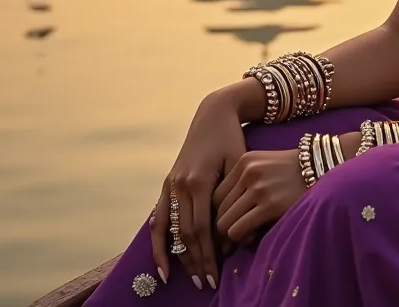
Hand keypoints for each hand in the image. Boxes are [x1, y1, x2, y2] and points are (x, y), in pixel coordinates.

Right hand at [149, 91, 246, 290]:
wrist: (214, 114)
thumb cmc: (232, 138)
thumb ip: (234, 196)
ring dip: (178, 257)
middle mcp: (180, 185)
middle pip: (186, 234)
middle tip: (207, 284)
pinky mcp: (167, 184)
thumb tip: (236, 232)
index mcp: (199, 181)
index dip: (208, 255)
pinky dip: (159, 242)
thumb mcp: (239, 162)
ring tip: (188, 279)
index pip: (202, 229)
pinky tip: (162, 264)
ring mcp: (170, 184)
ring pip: (171, 230)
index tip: (215, 276)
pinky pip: (158, 219)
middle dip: (196, 261)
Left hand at [214, 149, 307, 241]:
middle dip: (221, 226)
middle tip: (230, 236)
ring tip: (243, 236)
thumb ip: (242, 184)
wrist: (320, 169)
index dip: (217, 212)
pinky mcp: (269, 205)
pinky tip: (252, 235)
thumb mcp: (263, 166)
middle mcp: (248, 172)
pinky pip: (238, 230)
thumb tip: (221, 215)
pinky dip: (241, 238)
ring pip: (224, 222)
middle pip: (218, 209)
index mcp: (244, 161)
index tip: (226, 222)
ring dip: (231, 234)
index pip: (216, 194)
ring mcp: (258, 188)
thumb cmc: (291, 171)